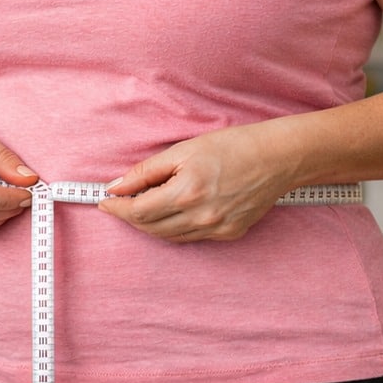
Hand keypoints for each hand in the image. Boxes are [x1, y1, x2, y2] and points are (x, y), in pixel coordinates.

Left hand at [98, 124, 291, 242]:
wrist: (279, 157)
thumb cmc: (231, 146)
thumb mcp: (182, 151)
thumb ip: (146, 172)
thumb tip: (116, 187)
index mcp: (186, 193)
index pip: (138, 211)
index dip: (116, 208)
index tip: (104, 201)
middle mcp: (201, 217)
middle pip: (150, 228)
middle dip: (130, 216)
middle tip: (121, 202)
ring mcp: (217, 228)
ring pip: (170, 236)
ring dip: (151, 224)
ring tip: (144, 205)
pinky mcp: (230, 233)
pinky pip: (192, 236)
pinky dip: (176, 227)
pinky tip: (174, 211)